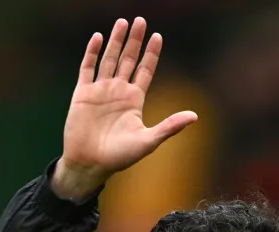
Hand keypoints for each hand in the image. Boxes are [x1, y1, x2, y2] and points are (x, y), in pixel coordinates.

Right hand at [52, 17, 197, 199]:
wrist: (90, 164)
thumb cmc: (120, 157)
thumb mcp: (148, 141)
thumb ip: (170, 126)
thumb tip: (195, 116)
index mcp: (134, 101)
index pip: (145, 71)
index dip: (151, 54)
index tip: (158, 36)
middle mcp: (118, 92)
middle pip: (128, 60)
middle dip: (135, 40)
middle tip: (141, 20)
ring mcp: (100, 91)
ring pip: (109, 59)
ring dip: (116, 41)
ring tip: (123, 22)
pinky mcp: (83, 94)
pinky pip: (87, 68)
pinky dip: (92, 53)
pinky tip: (98, 37)